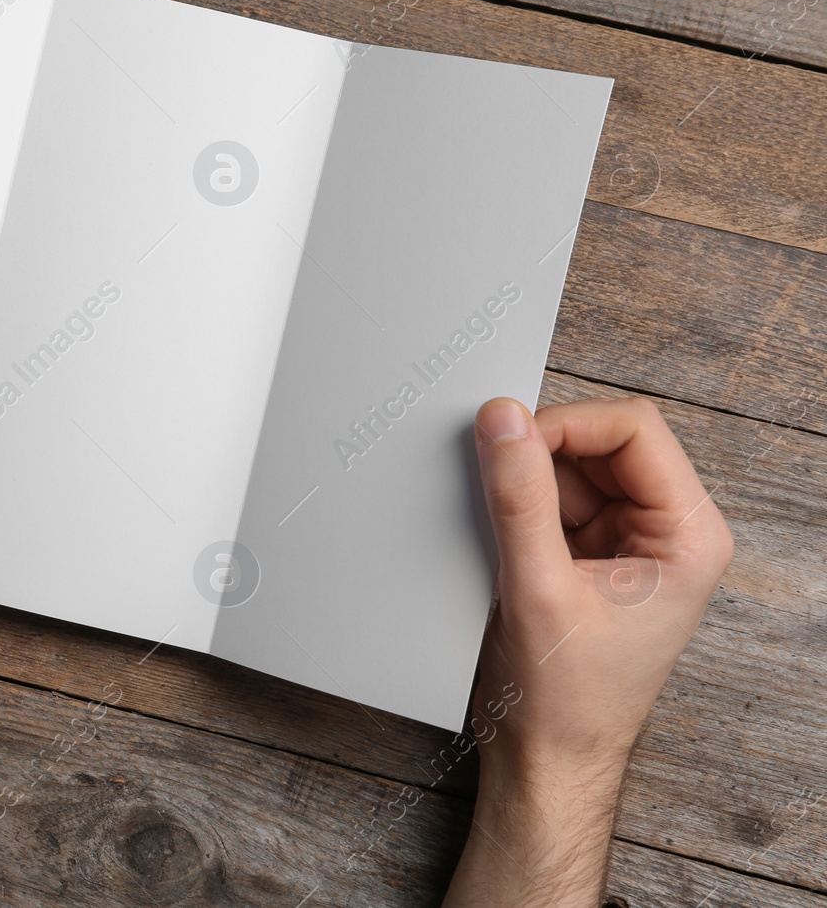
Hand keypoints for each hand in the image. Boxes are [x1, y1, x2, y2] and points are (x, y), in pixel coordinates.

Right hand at [444, 395, 731, 905]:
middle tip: (494, 481)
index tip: (510, 439)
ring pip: (569, 468)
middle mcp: (667, 532)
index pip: (634, 430)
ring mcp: (626, 542)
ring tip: (498, 531)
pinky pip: (549, 499)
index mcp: (688, 537)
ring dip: (524, 484)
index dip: (567, 424)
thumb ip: (520, 498)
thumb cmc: (566, 701)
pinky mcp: (587, 555)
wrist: (546, 761)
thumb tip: (503, 421)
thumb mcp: (538, 589)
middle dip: (541, 454)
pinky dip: (515, 506)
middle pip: (600, 443)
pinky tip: (498, 543)